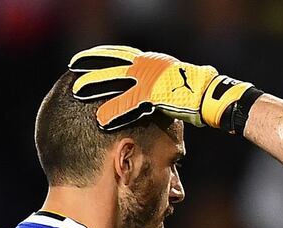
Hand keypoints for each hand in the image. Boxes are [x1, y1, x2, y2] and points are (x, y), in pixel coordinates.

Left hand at [68, 45, 260, 132]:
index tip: (83, 58)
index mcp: (150, 61)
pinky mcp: (155, 97)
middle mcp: (147, 67)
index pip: (119, 54)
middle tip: (72, 70)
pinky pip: (130, 105)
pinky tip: (101, 118)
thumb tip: (142, 85)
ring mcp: (150, 81)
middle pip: (113, 65)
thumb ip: (152, 79)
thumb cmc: (193, 90)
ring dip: (95, 87)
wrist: (210, 95)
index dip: (99, 55)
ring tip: (76, 91)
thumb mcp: (168, 78)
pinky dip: (115, 112)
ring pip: (117, 82)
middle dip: (91, 67)